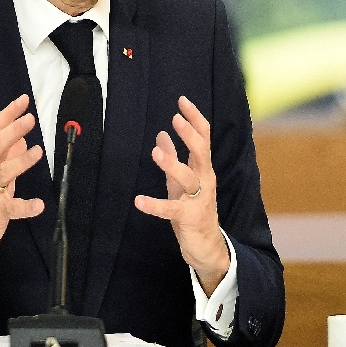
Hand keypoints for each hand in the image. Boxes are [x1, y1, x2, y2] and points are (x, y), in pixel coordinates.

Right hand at [0, 94, 43, 285]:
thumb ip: (8, 157)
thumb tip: (22, 137)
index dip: (9, 115)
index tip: (24, 99)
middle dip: (13, 131)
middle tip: (30, 118)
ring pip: (3, 172)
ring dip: (20, 161)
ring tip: (38, 151)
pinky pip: (11, 209)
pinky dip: (25, 206)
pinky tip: (39, 205)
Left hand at [134, 96, 228, 294]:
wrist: (206, 246)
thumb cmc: (193, 209)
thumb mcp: (180, 180)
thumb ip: (173, 157)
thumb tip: (161, 134)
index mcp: (202, 168)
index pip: (203, 137)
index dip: (194, 118)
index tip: (182, 100)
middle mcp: (204, 180)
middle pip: (201, 152)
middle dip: (190, 135)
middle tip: (175, 119)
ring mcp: (198, 199)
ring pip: (188, 178)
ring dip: (172, 164)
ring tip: (155, 152)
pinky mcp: (188, 218)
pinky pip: (171, 209)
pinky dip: (154, 205)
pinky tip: (138, 201)